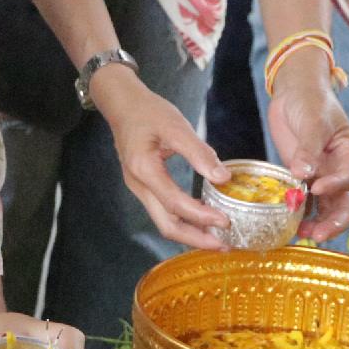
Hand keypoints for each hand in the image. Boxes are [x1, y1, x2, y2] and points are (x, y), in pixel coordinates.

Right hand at [92, 65, 231, 249]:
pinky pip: (164, 211)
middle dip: (195, 239)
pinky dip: (184, 220)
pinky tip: (203, 218)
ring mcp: (139, 188)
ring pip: (164, 222)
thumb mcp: (176, 126)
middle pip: (166, 225)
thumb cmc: (148, 111)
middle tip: (224, 245)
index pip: (175, 204)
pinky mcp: (144, 186)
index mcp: (144, 170)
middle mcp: (138, 185)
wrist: (122, 104)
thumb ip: (199, 153)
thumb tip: (224, 178)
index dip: (201, 216)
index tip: (226, 221)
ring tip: (218, 238)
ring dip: (191, 233)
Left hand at [266, 65, 348, 241]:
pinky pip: (305, 203)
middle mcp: (338, 170)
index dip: (335, 186)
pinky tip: (288, 226)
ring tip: (301, 234)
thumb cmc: (310, 101)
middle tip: (316, 234)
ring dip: (317, 223)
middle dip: (333, 222)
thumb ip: (308, 148)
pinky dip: (300, 215)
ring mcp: (321, 176)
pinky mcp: (302, 179)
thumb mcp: (312, 121)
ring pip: (326, 208)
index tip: (315, 188)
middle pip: (344, 203)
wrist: (294, 91)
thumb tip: (303, 174)